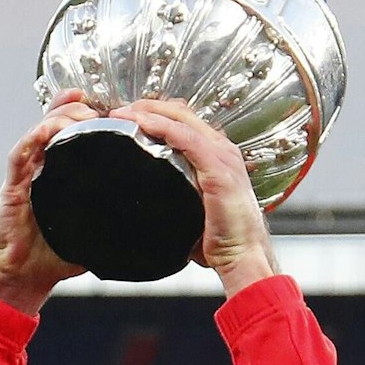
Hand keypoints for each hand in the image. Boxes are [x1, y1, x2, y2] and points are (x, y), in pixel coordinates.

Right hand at [0, 90, 100, 315]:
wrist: (22, 280)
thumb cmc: (53, 258)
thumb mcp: (95, 234)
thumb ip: (115, 222)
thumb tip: (151, 222)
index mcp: (61, 177)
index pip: (73, 137)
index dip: (89, 118)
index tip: (111, 109)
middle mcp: (41, 169)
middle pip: (56, 125)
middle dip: (77, 110)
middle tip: (101, 109)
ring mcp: (25, 175)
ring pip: (40, 131)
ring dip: (60, 116)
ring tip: (83, 113)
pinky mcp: (11, 186)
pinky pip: (20, 154)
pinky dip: (35, 137)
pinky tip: (50, 128)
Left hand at [109, 98, 278, 297]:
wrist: (244, 257)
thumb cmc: (222, 240)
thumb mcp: (193, 209)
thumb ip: (176, 196)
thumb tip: (146, 201)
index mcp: (218, 157)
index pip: (185, 123)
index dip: (157, 114)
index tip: (129, 116)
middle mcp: (223, 151)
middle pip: (182, 114)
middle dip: (148, 107)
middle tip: (120, 111)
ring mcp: (223, 157)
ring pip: (183, 121)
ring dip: (151, 113)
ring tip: (124, 113)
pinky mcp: (219, 170)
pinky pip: (187, 139)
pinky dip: (164, 127)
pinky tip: (144, 123)